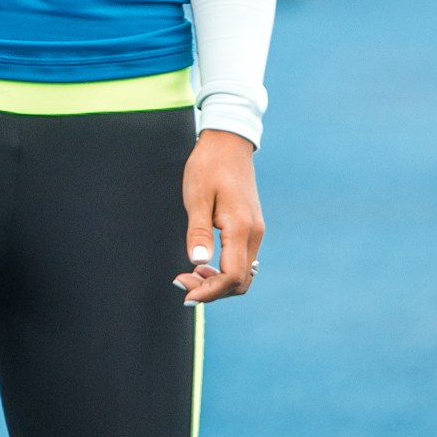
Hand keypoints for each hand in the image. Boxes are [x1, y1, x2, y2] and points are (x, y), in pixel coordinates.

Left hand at [178, 130, 262, 303]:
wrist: (228, 142)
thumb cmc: (208, 166)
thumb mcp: (196, 197)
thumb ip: (198, 231)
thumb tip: (198, 262)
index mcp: (240, 227)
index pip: (232, 276)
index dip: (209, 291)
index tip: (185, 294)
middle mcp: (253, 233)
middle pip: (240, 281)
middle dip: (211, 290)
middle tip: (181, 283)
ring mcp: (255, 230)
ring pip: (243, 274)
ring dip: (218, 282)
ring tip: (189, 275)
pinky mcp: (251, 227)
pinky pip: (242, 261)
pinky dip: (225, 271)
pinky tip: (204, 265)